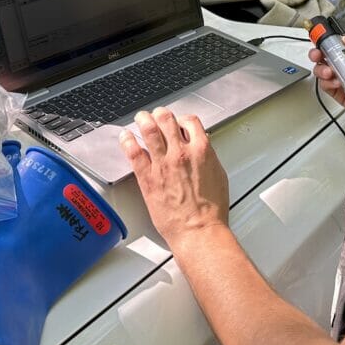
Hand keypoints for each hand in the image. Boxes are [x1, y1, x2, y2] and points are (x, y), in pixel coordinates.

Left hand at [120, 108, 229, 248]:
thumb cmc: (210, 210)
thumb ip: (208, 158)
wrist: (198, 230)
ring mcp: (163, 164)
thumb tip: (202, 151)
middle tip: (156, 115)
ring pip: (149, 130)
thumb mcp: (219, 175)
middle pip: (167, 119)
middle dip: (161, 114)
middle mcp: (181, 153)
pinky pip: (134, 152)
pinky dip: (128, 140)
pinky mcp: (148, 177)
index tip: (179, 123)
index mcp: (202, 150)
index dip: (183, 119)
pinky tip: (126, 137)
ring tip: (141, 119)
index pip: (190, 121)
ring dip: (143, 120)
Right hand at [308, 34, 344, 126]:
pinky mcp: (339, 92)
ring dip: (321, 70)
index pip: (335, 44)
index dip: (325, 41)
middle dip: (316, 54)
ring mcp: (341, 78)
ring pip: (321, 71)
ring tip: (330, 73)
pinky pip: (326, 86)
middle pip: (324, 56)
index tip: (319, 38)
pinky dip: (327, 83)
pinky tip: (336, 83)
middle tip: (318, 55)